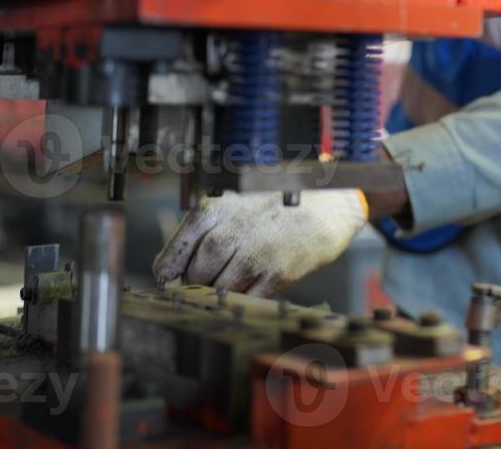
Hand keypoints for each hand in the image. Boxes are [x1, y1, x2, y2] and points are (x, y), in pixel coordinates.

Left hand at [152, 190, 366, 296]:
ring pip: (219, 289)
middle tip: (212, 274)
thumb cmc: (277, 202)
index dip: (170, 270)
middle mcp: (233, 229)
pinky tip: (256, 279)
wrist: (330, 202)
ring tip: (238, 274)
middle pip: (196, 274)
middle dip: (199, 281)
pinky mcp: (278, 273)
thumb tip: (174, 274)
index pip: (175, 251)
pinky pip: (248, 297)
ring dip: (222, 290)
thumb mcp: (236, 202)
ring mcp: (256, 253)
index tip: (171, 278)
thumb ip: (206, 231)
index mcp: (217, 208)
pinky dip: (247, 295)